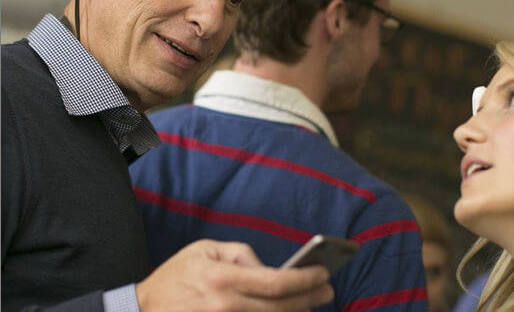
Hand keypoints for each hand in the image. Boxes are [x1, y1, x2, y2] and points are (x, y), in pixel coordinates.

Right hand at [136, 239, 333, 310]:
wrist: (143, 310)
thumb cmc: (176, 276)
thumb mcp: (205, 249)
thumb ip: (241, 255)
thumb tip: (269, 268)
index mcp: (223, 279)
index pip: (276, 281)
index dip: (305, 278)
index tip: (323, 273)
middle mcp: (225, 307)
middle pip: (280, 307)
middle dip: (309, 298)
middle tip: (327, 289)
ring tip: (312, 303)